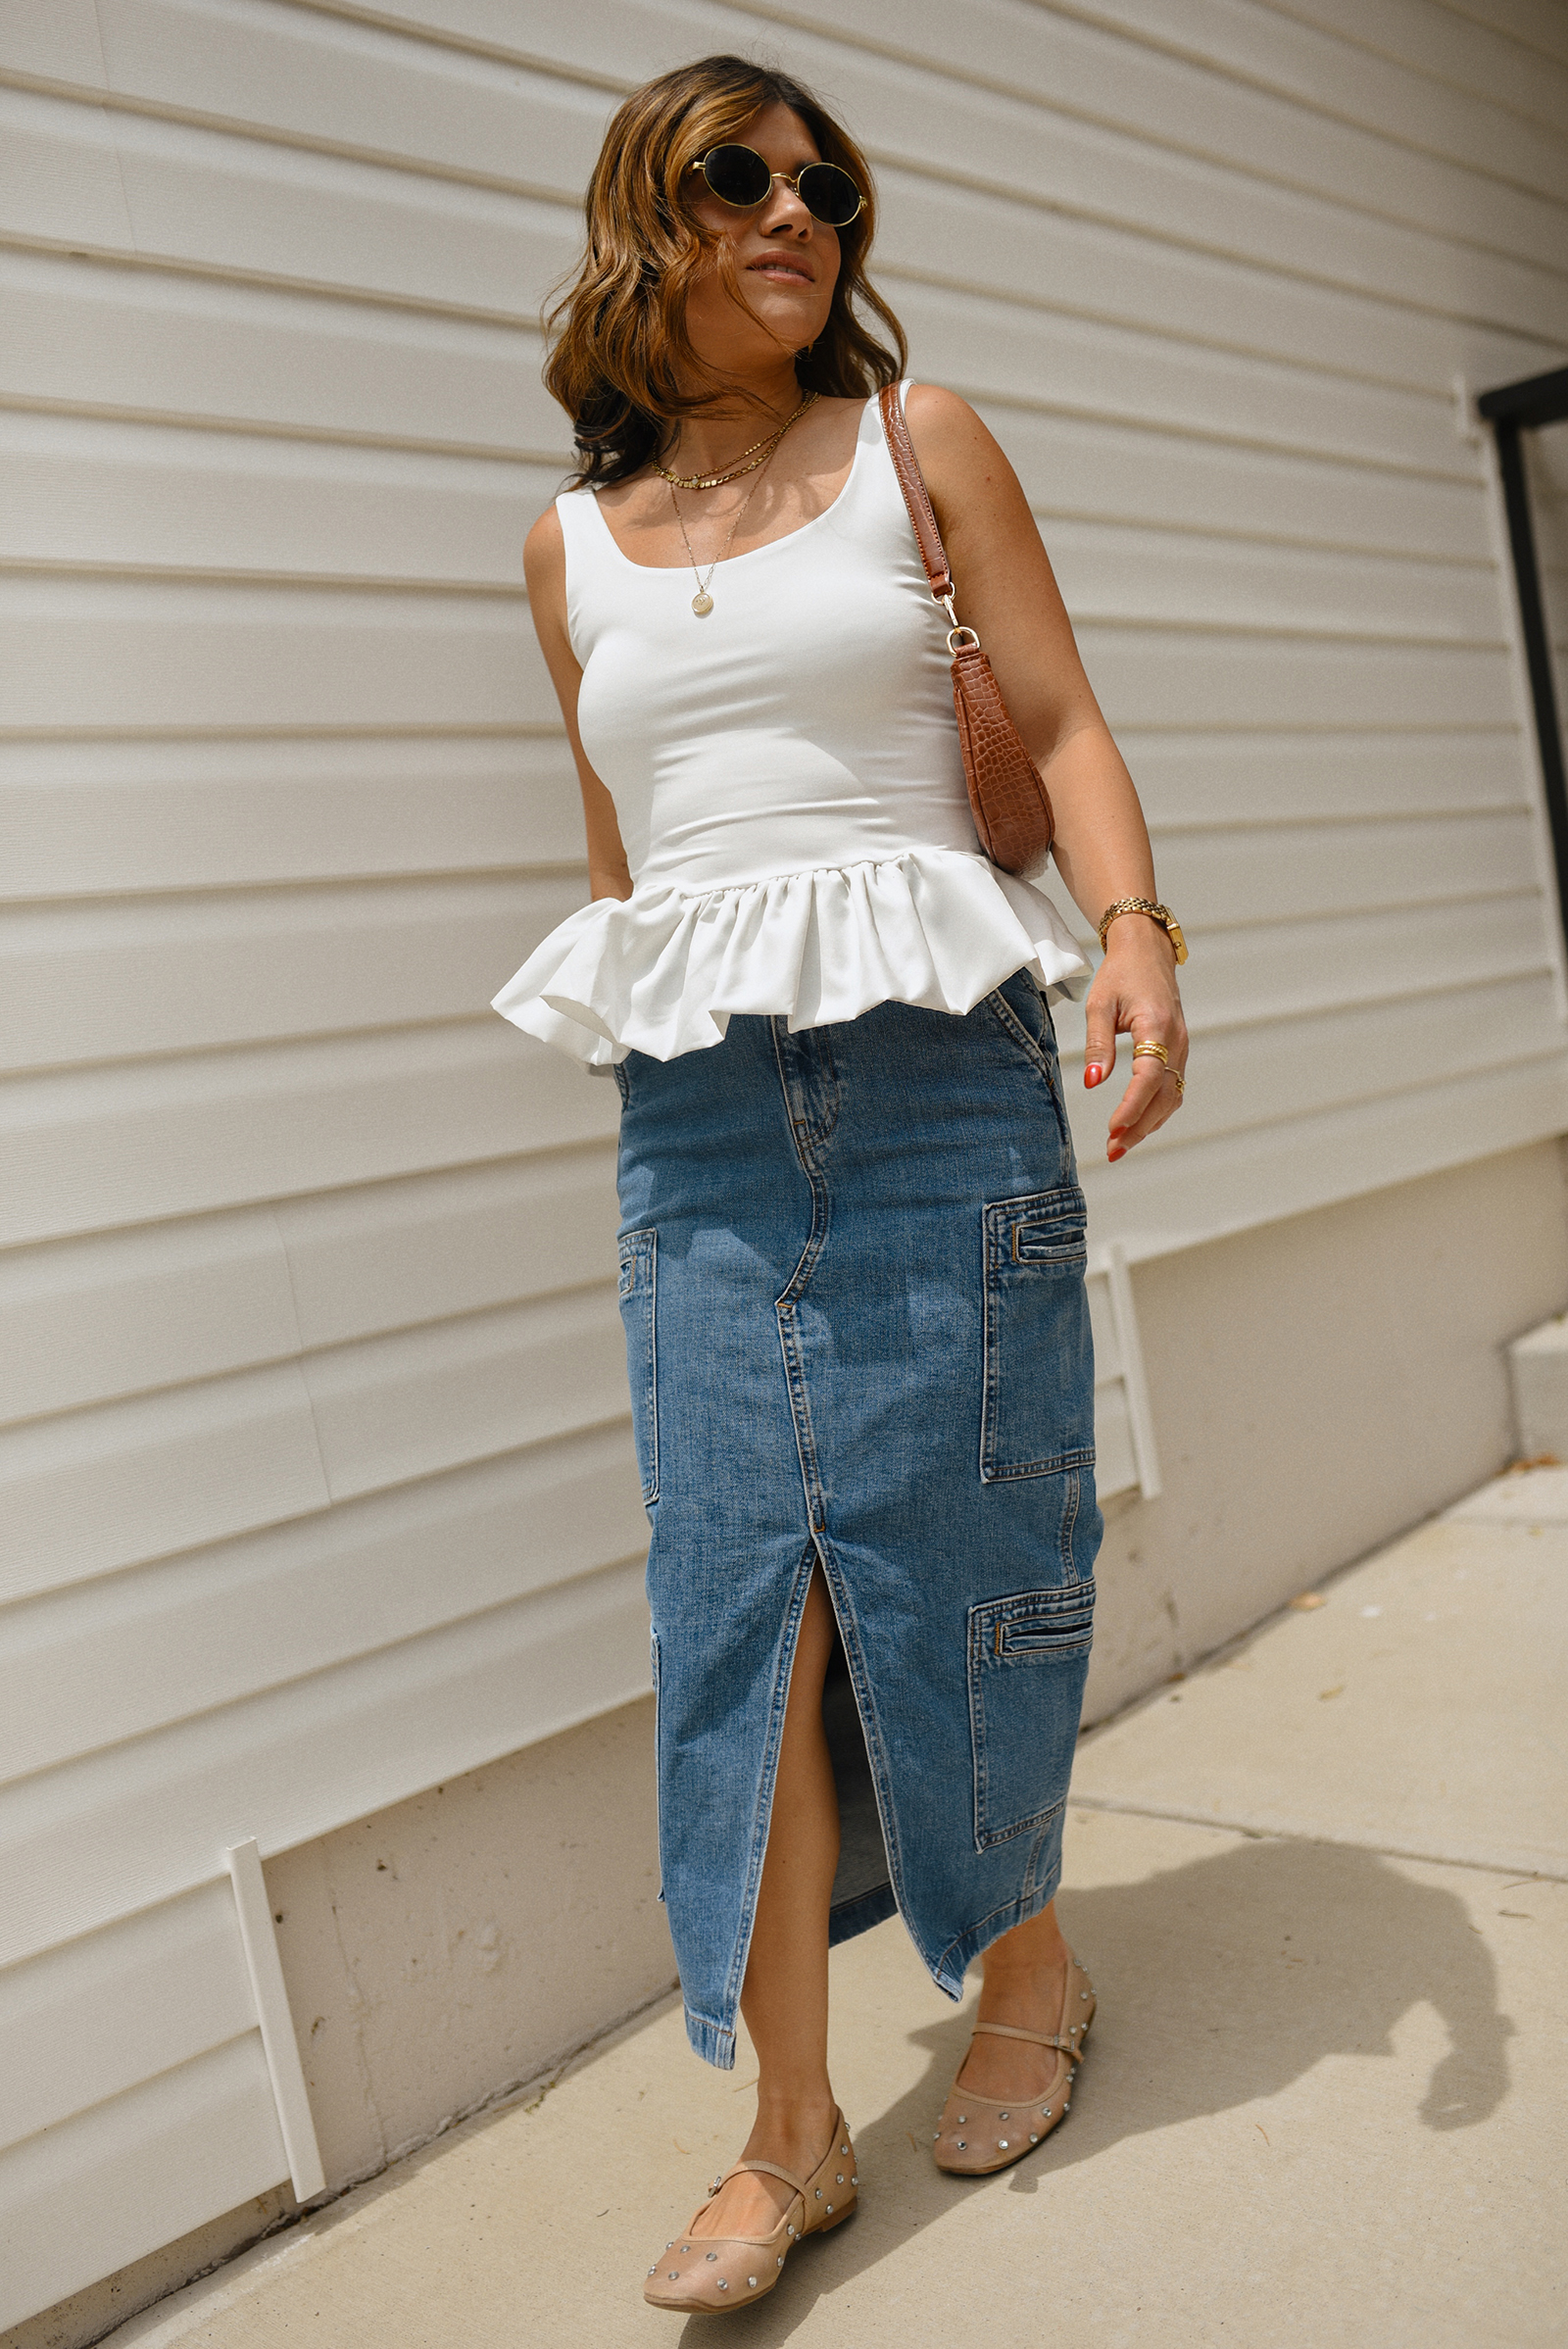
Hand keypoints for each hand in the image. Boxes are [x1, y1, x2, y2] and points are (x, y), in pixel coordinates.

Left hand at [1082, 921, 1187, 1161]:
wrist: (1147, 952)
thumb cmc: (1121, 974)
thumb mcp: (1100, 1004)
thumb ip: (1097, 1044)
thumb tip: (1092, 1082)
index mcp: (1157, 1026)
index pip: (1148, 1077)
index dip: (1132, 1106)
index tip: (1113, 1128)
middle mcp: (1176, 1040)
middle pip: (1164, 1096)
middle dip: (1139, 1126)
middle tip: (1113, 1149)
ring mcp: (1181, 1046)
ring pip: (1171, 1096)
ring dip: (1148, 1124)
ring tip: (1121, 1144)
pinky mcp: (1178, 1050)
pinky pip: (1172, 1087)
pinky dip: (1156, 1111)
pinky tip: (1137, 1124)